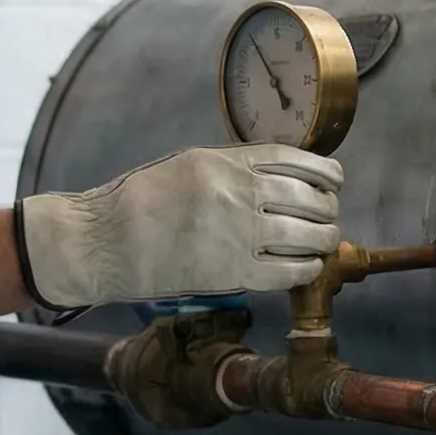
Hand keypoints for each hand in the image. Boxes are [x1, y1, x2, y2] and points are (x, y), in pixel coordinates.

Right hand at [15, 144, 342, 309]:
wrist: (101, 241)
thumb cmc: (138, 201)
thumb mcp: (187, 164)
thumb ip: (234, 167)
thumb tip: (283, 177)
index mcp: (225, 161)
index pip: (297, 161)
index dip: (326, 173)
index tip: (335, 182)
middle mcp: (237, 192)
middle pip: (310, 200)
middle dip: (328, 210)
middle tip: (328, 218)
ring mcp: (237, 233)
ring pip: (307, 236)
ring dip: (323, 240)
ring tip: (322, 243)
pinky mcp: (231, 272)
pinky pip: (289, 271)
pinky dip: (306, 269)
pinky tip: (307, 267)